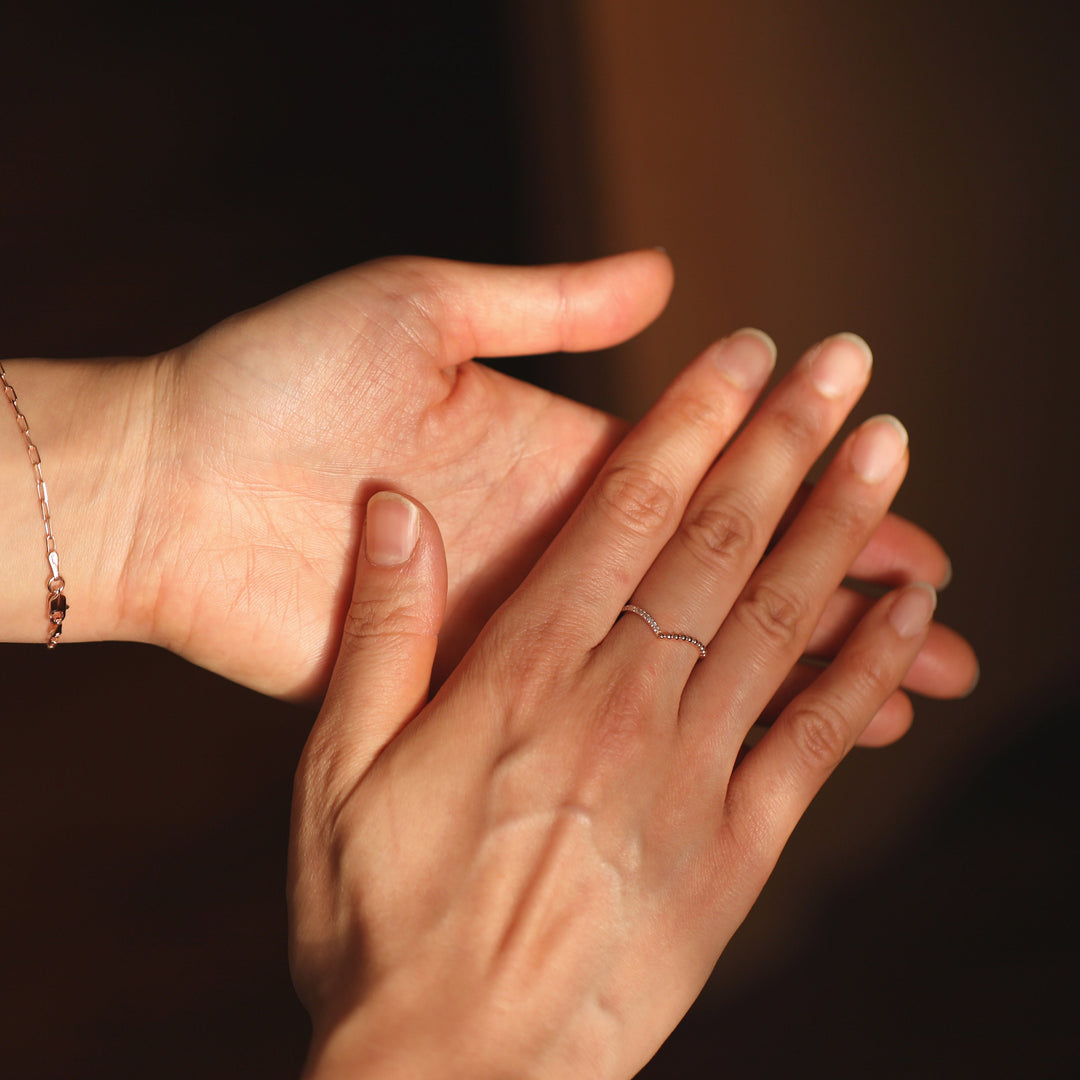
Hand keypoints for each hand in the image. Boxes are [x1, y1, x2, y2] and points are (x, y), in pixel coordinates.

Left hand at [2, 253, 973, 714]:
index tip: (897, 510)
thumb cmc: (280, 380)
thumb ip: (543, 300)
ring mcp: (516, 620)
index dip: (807, 499)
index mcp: (557, 461)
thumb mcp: (420, 309)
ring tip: (893, 691)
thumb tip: (663, 274)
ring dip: (787, 668)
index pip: (714, 486)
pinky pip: (589, 711)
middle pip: (720, 574)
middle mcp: (556, 548)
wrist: (171, 478)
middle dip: (830, 586)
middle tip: (939, 612)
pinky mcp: (461, 679)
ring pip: (676, 654)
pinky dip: (674, 726)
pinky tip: (760, 745)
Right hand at [289, 332, 949, 1077]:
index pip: (623, 515)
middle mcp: (619, 707)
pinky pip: (816, 740)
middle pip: (719, 546)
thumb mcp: (335, 769)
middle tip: (842, 362)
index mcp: (522, 676)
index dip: (687, 422)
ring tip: (891, 446)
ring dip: (842, 526)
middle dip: (786, 440)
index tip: (738, 355)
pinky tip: (913, 609)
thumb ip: (379, 630)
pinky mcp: (734, 852)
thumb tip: (397, 507)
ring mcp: (689, 778)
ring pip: (780, 623)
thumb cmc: (381, 920)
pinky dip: (871, 668)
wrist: (448, 1075)